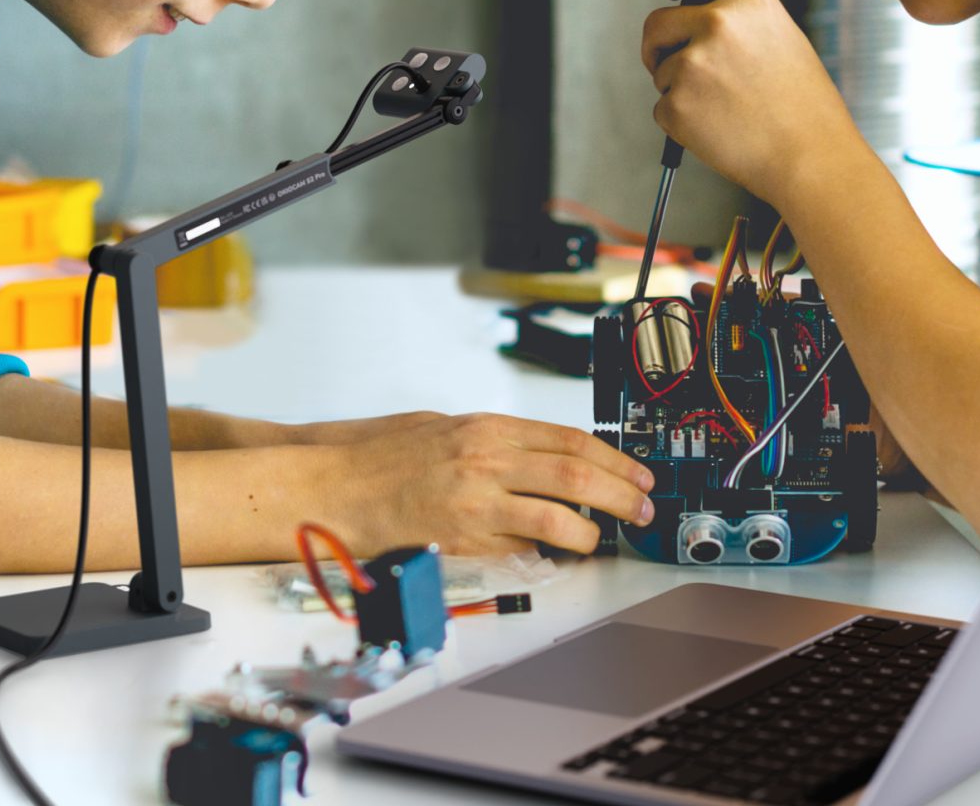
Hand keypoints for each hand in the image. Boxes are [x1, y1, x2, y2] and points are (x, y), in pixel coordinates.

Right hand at [311, 412, 655, 556]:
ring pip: (557, 516)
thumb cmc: (382, 456)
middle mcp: (486, 458)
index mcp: (486, 426)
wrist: (336, 485)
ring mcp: (475, 500)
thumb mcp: (444, 428)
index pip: (568, 439)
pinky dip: (544, 550)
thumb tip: (542, 459)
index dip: (612, 458)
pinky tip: (556, 553)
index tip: (637, 473)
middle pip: (575, 475)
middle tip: (643, 507)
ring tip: (606, 539)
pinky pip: (519, 547)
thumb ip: (493, 442)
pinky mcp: (462, 538)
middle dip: (620, 493)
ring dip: (591, 531)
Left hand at [641, 0, 858, 207]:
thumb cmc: (800, 104)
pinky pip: (661, 107)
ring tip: (726, 106)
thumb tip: (685, 6)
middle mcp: (719, 24)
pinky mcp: (677, 105)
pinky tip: (719, 127)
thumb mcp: (778, 34)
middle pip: (655, 22)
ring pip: (659, 69)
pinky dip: (680, 121)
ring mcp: (694, 65)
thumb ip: (734, 13)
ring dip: (679, 87)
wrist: (811, 160)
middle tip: (689, 71)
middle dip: (661, 47)